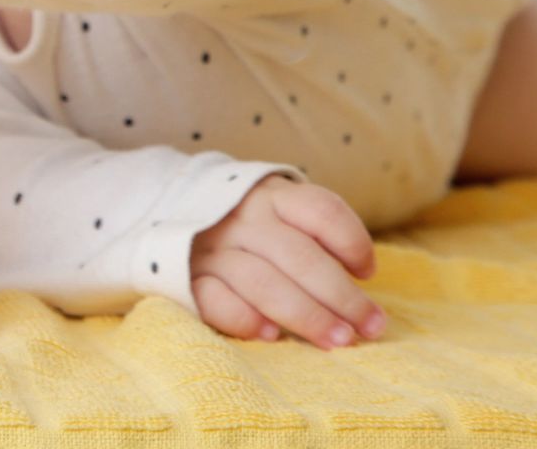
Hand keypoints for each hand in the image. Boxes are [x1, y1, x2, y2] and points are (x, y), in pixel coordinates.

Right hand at [191, 174, 386, 348]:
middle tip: (370, 327)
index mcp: (270, 197)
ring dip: (306, 315)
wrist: (166, 213)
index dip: (353, 242)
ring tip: (337, 340)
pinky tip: (272, 335)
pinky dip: (245, 318)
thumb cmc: (245, 223)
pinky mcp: (186, 277)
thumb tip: (359, 276)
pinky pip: (215, 300)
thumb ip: (310, 233)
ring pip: (263, 282)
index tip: (367, 272)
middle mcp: (241, 218)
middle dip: (341, 296)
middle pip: (299, 256)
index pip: (321, 210)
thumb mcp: (276, 209)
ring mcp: (210, 248)